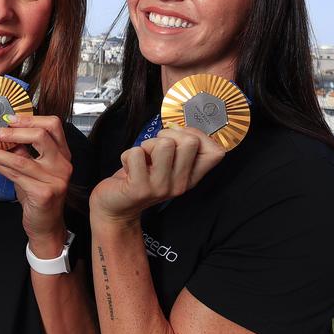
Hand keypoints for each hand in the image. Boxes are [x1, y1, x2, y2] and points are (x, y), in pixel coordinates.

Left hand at [0, 114, 72, 253]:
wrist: (46, 226)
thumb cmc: (38, 195)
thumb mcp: (33, 169)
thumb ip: (23, 151)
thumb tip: (0, 132)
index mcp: (62, 154)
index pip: (54, 125)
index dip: (30, 118)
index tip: (9, 117)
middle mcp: (63, 164)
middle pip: (41, 136)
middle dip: (12, 131)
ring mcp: (55, 179)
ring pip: (21, 158)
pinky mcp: (44, 193)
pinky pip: (15, 174)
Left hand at [89, 126, 224, 225]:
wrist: (116, 207)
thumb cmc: (140, 177)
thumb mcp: (166, 165)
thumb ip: (177, 148)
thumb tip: (178, 126)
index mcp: (191, 176)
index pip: (216, 152)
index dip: (197, 134)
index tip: (177, 137)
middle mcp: (181, 184)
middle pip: (190, 141)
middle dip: (167, 135)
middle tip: (154, 149)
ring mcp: (162, 187)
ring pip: (164, 144)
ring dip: (146, 145)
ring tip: (142, 159)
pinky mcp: (140, 189)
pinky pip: (136, 153)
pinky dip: (127, 155)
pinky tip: (129, 169)